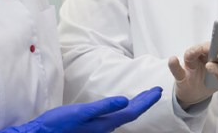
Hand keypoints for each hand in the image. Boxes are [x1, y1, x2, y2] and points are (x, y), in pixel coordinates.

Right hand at [0, 86, 161, 132]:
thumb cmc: (59, 124)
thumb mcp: (81, 113)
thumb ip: (104, 107)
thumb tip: (125, 101)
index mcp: (105, 123)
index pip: (132, 112)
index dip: (146, 102)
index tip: (158, 91)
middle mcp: (104, 127)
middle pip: (130, 114)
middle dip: (144, 102)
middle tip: (156, 91)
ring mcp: (98, 127)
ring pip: (123, 116)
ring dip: (135, 105)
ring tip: (144, 96)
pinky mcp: (91, 125)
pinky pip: (113, 117)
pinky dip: (122, 109)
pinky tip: (120, 106)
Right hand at [168, 42, 217, 107]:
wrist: (195, 94)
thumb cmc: (212, 80)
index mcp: (212, 55)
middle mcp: (200, 57)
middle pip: (205, 47)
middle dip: (211, 44)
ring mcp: (189, 66)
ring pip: (190, 55)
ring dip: (193, 51)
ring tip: (195, 51)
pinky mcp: (181, 76)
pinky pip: (176, 70)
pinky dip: (174, 65)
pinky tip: (173, 59)